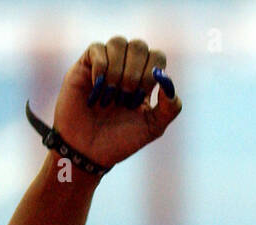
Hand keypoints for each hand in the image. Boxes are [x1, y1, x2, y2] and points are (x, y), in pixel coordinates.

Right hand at [52, 37, 182, 168]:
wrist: (88, 151)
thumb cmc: (120, 140)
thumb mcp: (153, 128)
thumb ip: (170, 107)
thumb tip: (167, 80)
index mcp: (145, 79)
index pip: (156, 56)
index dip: (151, 73)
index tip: (141, 98)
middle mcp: (126, 67)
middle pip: (139, 46)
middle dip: (134, 74)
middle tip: (125, 100)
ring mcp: (105, 64)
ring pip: (119, 42)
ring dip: (117, 72)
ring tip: (109, 98)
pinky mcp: (85, 65)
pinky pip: (97, 48)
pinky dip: (101, 69)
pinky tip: (97, 91)